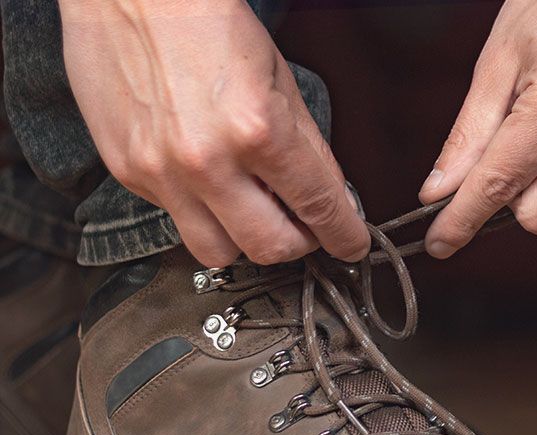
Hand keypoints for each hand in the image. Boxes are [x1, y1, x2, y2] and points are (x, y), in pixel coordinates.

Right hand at [59, 0, 368, 266]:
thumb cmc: (206, 23)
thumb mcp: (280, 79)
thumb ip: (307, 146)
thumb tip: (331, 197)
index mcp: (258, 132)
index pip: (318, 208)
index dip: (344, 235)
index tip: (351, 245)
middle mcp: (207, 162)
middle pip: (270, 249)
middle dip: (298, 243)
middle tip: (304, 227)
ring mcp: (162, 174)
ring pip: (219, 252)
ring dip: (245, 240)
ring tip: (254, 209)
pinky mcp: (128, 174)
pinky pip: (177, 220)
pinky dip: (201, 210)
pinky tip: (207, 177)